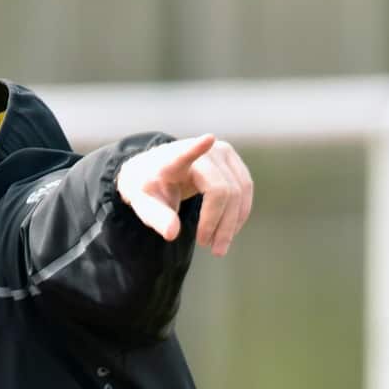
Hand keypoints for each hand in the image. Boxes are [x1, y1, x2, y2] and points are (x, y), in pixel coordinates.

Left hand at [116, 134, 252, 255]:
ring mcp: (222, 152)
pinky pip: (245, 188)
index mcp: (172, 159)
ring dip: (232, 223)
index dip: (196, 148)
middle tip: (209, 248)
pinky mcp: (233, 159)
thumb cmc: (149, 188)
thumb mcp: (143, 205)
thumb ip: (157, 218)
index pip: (184, 153)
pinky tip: (229, 230)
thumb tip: (172, 233)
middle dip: (219, 223)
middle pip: (222, 190)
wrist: (155, 170)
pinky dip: (239, 213)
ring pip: (239, 191)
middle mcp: (202, 151)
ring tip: (218, 247)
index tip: (208, 140)